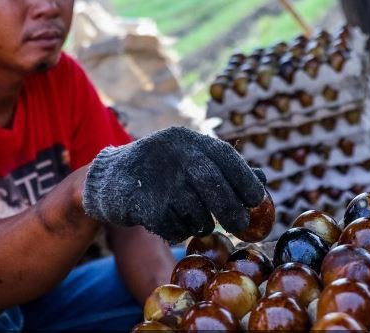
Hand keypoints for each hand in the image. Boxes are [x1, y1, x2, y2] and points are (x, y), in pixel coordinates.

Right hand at [82, 127, 266, 243]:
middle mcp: (173, 154)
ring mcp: (158, 179)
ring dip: (199, 222)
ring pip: (197, 213)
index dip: (246, 180)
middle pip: (214, 187)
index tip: (257, 199)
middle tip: (240, 225)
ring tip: (187, 215)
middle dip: (232, 210)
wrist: (106, 180)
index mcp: (187, 140)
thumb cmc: (158, 171)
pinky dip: (177, 231)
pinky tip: (166, 221)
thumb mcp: (189, 161)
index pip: (226, 157)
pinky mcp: (143, 204)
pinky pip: (175, 228)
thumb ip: (223, 169)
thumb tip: (262, 179)